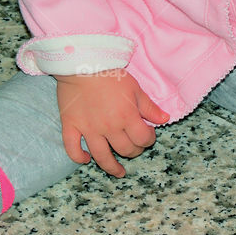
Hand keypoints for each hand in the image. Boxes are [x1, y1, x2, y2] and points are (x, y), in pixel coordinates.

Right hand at [54, 68, 168, 176]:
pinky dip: (78, 157)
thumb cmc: (110, 73)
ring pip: (102, 156)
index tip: (149, 134)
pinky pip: (73, 149)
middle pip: (125, 149)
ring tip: (118, 171)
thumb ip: (149, 107)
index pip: (143, 139)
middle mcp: (109, 128)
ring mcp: (89, 130)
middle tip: (135, 147)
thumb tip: (164, 119)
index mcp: (127, 117)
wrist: (82, 63)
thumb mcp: (135, 88)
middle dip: (134, 151)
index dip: (149, 139)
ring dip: (111, 166)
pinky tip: (86, 160)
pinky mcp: (71, 126)